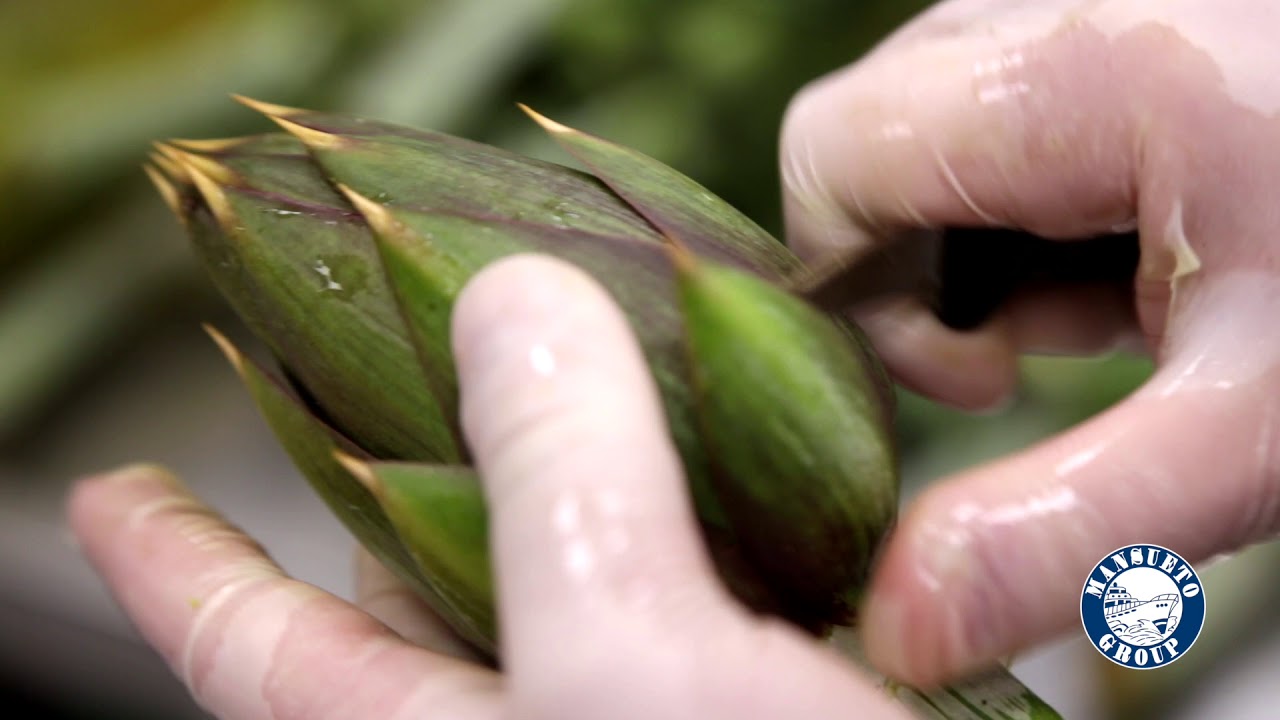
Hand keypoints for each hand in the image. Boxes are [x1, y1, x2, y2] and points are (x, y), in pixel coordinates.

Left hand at [69, 255, 908, 719]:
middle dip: (406, 437)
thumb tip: (512, 296)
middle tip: (417, 319)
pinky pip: (675, 550)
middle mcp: (526, 712)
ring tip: (567, 332)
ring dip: (562, 441)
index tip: (108, 490)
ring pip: (554, 542)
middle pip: (412, 558)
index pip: (256, 646)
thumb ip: (562, 482)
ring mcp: (632, 692)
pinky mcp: (734, 675)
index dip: (176, 560)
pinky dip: (680, 472)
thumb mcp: (628, 663)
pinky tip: (717, 403)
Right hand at [781, 0, 1279, 686]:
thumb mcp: (1259, 431)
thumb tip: (894, 624)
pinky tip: (1141, 250)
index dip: (855, 288)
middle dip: (919, 263)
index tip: (974, 377)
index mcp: (1095, 70)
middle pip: (875, 130)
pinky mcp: (1141, 17)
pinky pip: (1014, 95)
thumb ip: (1064, 526)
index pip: (832, 154)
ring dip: (986, 231)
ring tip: (1113, 298)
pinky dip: (1045, 192)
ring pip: (939, 113)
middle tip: (1041, 345)